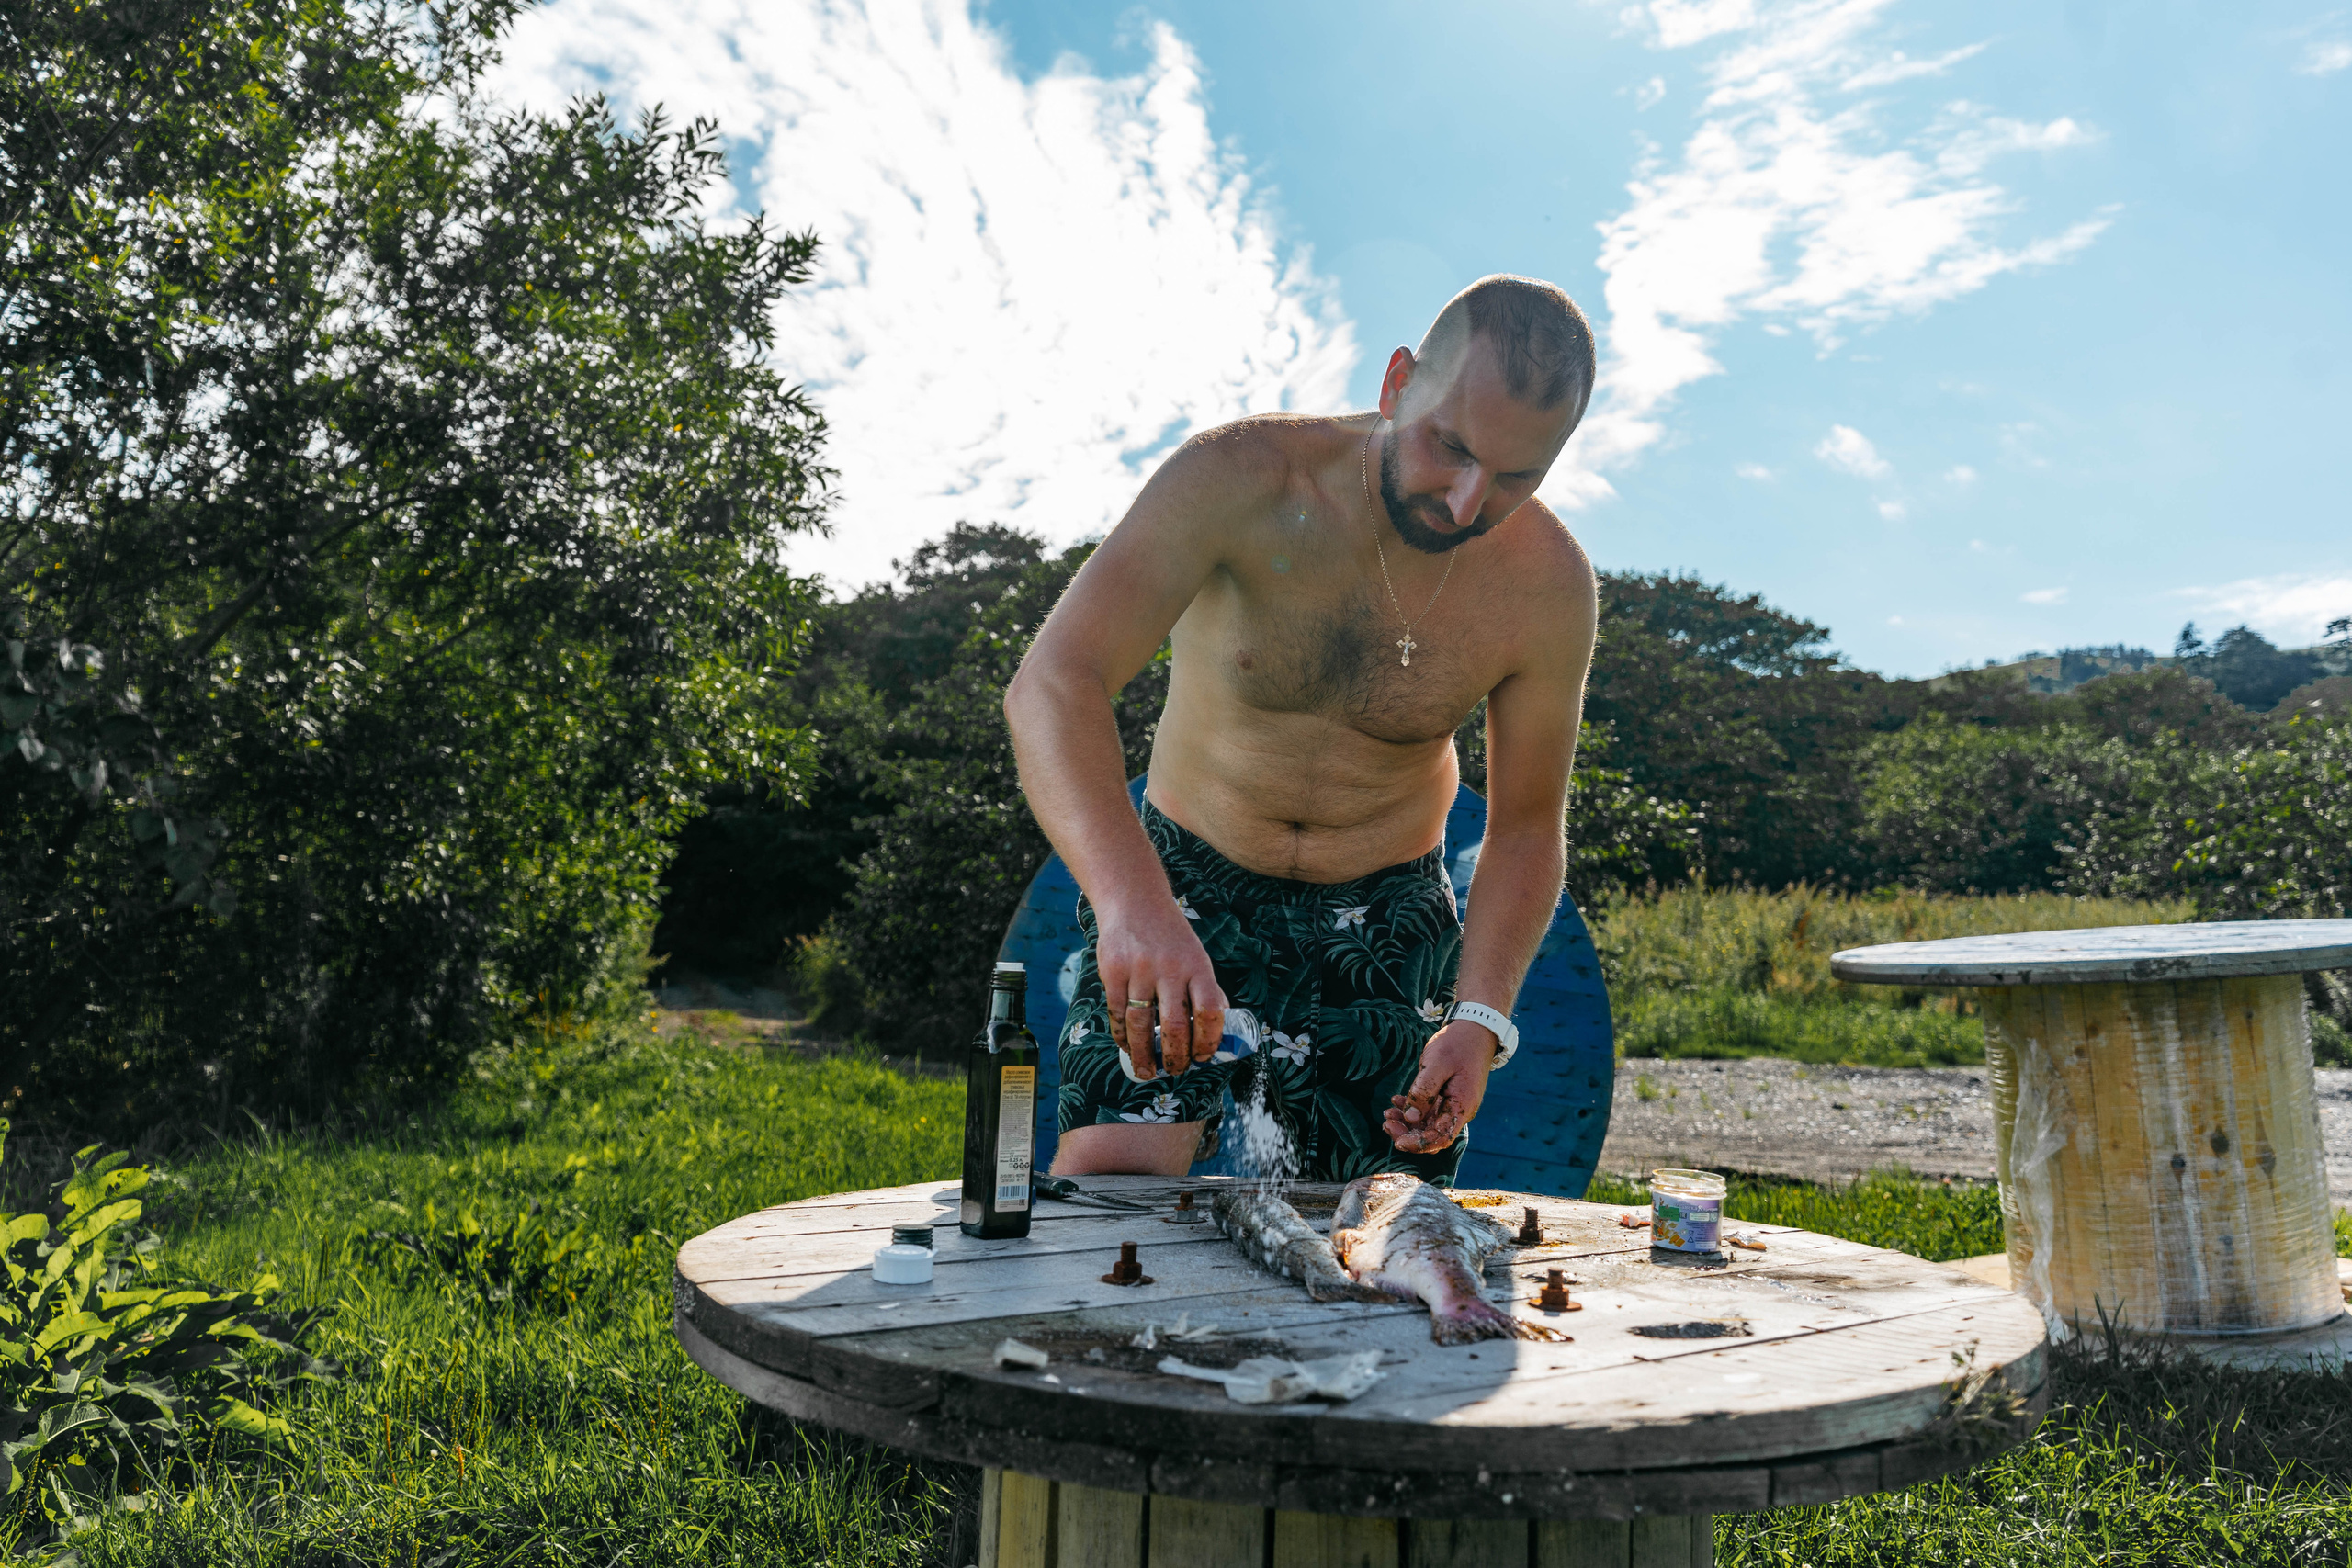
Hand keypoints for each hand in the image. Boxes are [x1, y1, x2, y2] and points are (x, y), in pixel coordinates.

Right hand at [1096, 897, 1227, 1080]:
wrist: (1133, 900)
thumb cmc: (1171, 937)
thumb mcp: (1196, 956)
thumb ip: (1205, 990)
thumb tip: (1217, 1031)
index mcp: (1197, 966)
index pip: (1210, 1011)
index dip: (1209, 1040)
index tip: (1203, 1058)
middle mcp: (1170, 968)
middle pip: (1175, 1025)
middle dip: (1176, 1057)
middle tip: (1175, 1071)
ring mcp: (1139, 970)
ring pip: (1142, 1025)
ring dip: (1144, 1055)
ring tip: (1147, 1071)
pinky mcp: (1113, 971)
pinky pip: (1117, 1013)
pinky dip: (1122, 1036)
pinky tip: (1127, 1047)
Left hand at [1383, 1019, 1498, 1152]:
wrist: (1475, 1029)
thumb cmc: (1458, 1044)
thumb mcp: (1437, 1064)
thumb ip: (1423, 1091)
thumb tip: (1411, 1117)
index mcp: (1462, 1106)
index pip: (1441, 1138)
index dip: (1419, 1144)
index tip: (1398, 1141)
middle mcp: (1459, 1110)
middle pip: (1432, 1135)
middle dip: (1408, 1133)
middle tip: (1387, 1123)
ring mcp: (1453, 1103)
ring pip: (1428, 1123)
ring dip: (1407, 1122)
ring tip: (1387, 1113)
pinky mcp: (1447, 1096)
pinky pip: (1428, 1110)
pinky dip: (1411, 1109)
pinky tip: (1396, 1102)